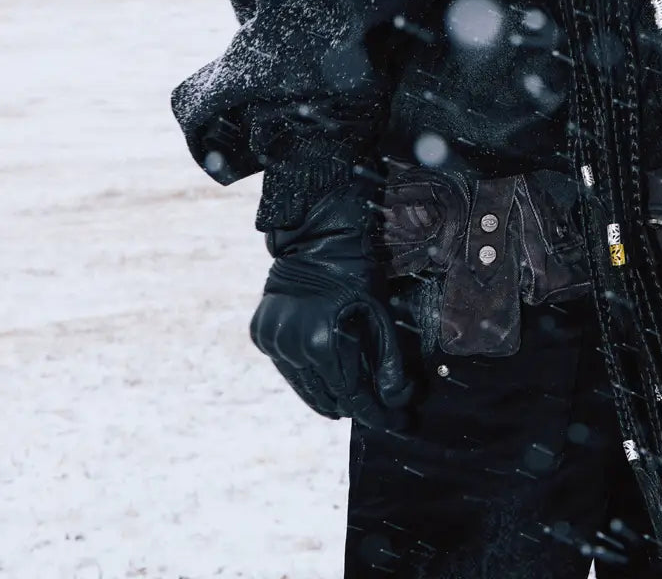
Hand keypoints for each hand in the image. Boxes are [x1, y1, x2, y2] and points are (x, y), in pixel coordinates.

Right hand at [250, 185, 415, 427]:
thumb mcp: (380, 316)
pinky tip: (324, 370)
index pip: (353, 396)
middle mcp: (292, 348)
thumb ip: (389, 362)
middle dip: (357, 405)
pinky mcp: (260, 334)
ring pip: (305, 388)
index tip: (399, 424)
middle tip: (381, 409)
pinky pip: (288, 369)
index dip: (379, 414)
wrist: (316, 239)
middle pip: (328, 398)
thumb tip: (397, 402)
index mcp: (323, 343)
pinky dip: (307, 374)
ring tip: (352, 397)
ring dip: (330, 394)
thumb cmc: (356, 274)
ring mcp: (272, 342)